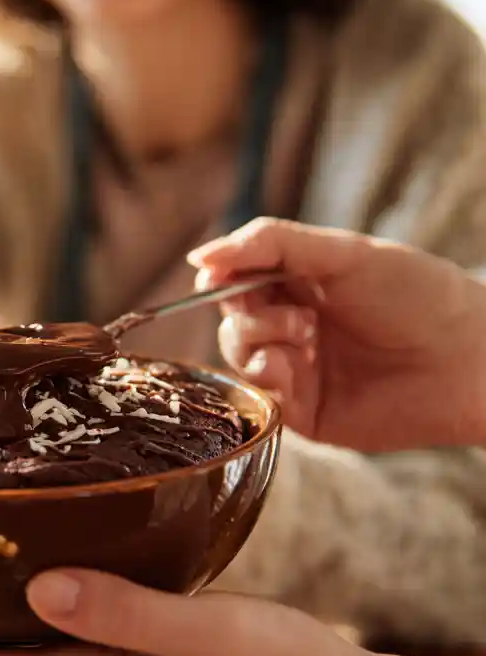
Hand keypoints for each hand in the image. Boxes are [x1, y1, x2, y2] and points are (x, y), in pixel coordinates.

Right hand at [188, 217, 485, 451]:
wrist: (470, 361)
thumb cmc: (419, 296)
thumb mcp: (342, 253)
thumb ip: (269, 244)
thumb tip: (197, 255)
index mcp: (301, 282)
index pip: (236, 274)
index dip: (220, 274)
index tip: (215, 274)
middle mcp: (293, 324)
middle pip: (230, 315)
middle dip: (245, 309)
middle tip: (292, 314)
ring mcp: (296, 368)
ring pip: (235, 354)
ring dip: (256, 340)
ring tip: (303, 338)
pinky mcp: (302, 411)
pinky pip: (257, 396)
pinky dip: (264, 377)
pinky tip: (293, 368)